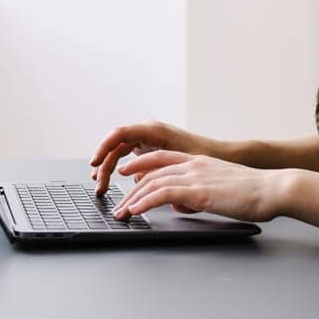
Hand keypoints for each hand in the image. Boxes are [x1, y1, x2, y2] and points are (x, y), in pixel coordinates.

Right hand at [88, 119, 227, 196]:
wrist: (224, 156)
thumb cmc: (207, 157)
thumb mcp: (183, 164)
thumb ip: (160, 172)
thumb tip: (139, 181)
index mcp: (155, 130)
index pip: (120, 134)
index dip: (104, 148)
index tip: (94, 164)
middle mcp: (149, 132)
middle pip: (117, 146)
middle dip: (104, 166)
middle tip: (98, 187)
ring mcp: (150, 139)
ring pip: (122, 152)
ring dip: (110, 169)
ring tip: (102, 187)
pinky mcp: (153, 149)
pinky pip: (130, 158)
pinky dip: (121, 170)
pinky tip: (117, 183)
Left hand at [111, 150, 289, 223]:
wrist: (272, 189)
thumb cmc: (254, 192)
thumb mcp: (222, 188)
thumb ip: (201, 191)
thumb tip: (186, 203)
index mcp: (200, 161)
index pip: (162, 158)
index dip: (141, 164)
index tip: (127, 172)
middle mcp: (194, 164)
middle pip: (152, 171)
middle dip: (132, 188)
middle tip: (119, 203)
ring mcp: (195, 176)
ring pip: (153, 182)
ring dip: (133, 199)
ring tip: (122, 213)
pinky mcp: (198, 191)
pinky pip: (162, 194)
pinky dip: (145, 202)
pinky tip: (135, 211)